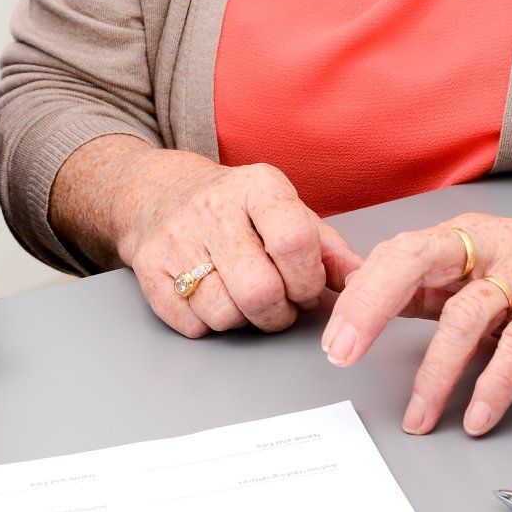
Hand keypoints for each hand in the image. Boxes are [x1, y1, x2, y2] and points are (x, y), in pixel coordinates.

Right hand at [121, 152, 360, 339]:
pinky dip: (209, 325)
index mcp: (259, 187)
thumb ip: (327, 248)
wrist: (161, 194)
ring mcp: (176, 237)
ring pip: (224, 313)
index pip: (295, 242)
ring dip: (245, 321)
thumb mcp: (286, 212)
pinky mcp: (148, 266)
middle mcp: (214, 207)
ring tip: (247, 301)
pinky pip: (191, 324)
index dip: (308, 280)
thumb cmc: (237, 209)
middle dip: (279, 313)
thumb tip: (363, 278)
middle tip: (280, 305)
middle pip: (260, 290)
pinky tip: (214, 299)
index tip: (307, 288)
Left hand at [319, 206, 511, 434]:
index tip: (332, 340)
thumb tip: (365, 308)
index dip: (358, 295)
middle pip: (416, 262)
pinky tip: (478, 415)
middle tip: (342, 356)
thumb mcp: (491, 278)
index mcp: (468, 237)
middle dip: (371, 309)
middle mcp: (496, 243)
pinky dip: (495, 384)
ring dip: (435, 373)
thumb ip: (438, 290)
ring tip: (419, 418)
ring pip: (467, 314)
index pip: (397, 255)